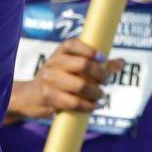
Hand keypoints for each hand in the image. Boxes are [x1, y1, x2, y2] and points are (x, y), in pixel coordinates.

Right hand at [9, 38, 123, 120]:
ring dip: (96, 93)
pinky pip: (74, 102)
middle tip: (105, 81)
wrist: (29, 97)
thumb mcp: (71, 68)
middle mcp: (53, 63)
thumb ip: (97, 65)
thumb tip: (122, 62)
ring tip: (100, 96)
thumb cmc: (57, 81)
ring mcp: (49, 80)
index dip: (89, 50)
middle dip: (99, 74)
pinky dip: (88, 106)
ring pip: (80, 86)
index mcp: (60, 52)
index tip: (103, 58)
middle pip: (82, 65)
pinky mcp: (48, 96)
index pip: (73, 44)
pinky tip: (94, 106)